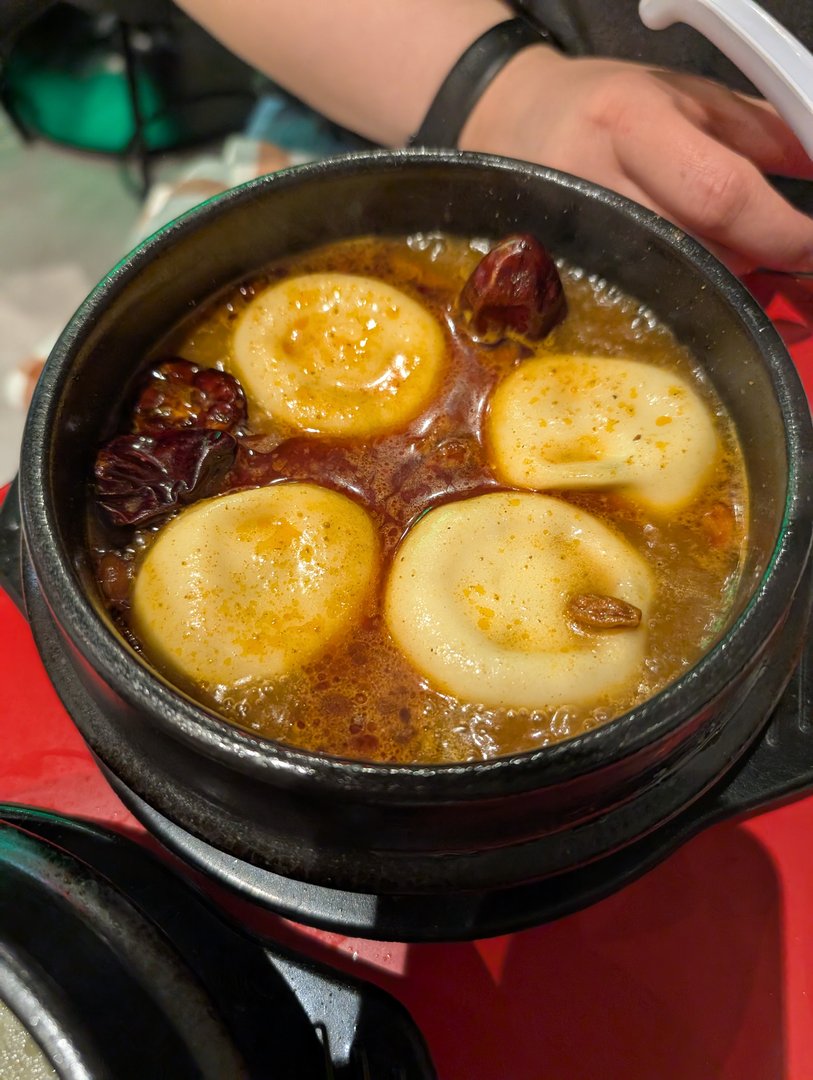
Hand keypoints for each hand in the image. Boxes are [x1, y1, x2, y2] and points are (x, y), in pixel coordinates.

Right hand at [461, 48, 812, 273]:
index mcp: (631, 123)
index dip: (780, 229)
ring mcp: (572, 241)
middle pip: (700, 253)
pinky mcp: (559, 277)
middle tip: (785, 257)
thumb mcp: (686, 96)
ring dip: (724, 283)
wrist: (511, 122)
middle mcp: (595, 185)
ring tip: (741, 262)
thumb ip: (760, 135)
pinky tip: (702, 284)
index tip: (812, 243)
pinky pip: (640, 302)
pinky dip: (685, 298)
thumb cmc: (601, 106)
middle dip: (758, 263)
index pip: (720, 193)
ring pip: (674, 286)